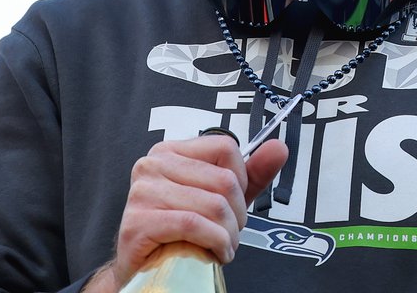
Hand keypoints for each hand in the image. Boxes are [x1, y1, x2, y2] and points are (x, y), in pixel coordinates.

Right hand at [90, 134, 288, 291]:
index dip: (240, 180)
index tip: (233, 203)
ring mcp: (143, 191)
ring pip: (213, 205)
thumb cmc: (180, 232)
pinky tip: (214, 254)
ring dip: (227, 235)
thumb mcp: (220, 198)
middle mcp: (153, 164)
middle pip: (224, 180)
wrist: (147, 269)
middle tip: (228, 233)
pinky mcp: (139, 221)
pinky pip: (194, 225)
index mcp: (171, 151)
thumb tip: (278, 148)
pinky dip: (215, 243)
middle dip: (236, 215)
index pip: (226, 147)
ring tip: (221, 246)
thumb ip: (251, 174)